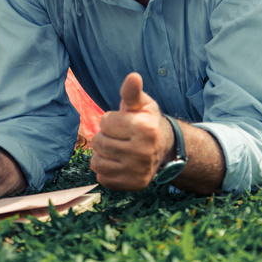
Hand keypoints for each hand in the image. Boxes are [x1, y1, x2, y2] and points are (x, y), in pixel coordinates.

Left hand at [90, 72, 173, 190]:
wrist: (164, 149)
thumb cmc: (147, 122)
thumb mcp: (142, 105)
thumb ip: (132, 92)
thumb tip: (133, 76)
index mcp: (146, 129)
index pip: (105, 123)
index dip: (111, 121)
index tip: (124, 123)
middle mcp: (143, 152)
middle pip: (98, 142)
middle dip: (105, 137)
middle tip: (121, 137)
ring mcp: (138, 171)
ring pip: (97, 160)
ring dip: (103, 154)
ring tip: (119, 149)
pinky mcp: (133, 185)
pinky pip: (101, 177)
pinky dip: (105, 169)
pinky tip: (119, 163)